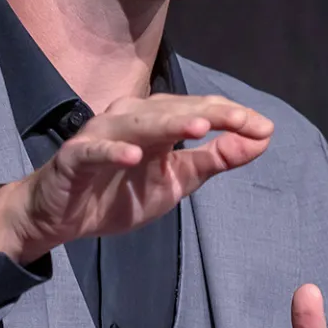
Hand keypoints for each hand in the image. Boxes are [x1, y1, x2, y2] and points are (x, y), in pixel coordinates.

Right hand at [0, 93, 273, 262]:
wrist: (62, 216)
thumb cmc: (119, 191)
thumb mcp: (178, 180)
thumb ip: (216, 160)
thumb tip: (260, 139)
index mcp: (156, 122)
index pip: (199, 110)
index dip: (232, 117)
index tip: (265, 128)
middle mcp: (130, 119)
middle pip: (174, 110)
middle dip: (212, 114)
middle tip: (247, 121)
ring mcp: (100, 136)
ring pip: (138, 124)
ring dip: (168, 123)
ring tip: (200, 126)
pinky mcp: (74, 158)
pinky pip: (94, 152)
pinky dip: (113, 151)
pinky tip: (134, 155)